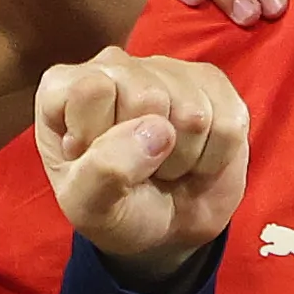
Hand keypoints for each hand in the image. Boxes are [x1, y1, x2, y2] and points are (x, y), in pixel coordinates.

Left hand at [33, 49, 247, 282]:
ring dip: (181, 158)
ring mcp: (167, 69)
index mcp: (64, 87)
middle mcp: (114, 65)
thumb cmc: (115, 209)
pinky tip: (193, 157)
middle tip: (136, 168)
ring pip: (192, 113)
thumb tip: (156, 131)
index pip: (91, 90)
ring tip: (162, 164)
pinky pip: (229, 124)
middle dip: (146, 152)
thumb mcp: (88, 207)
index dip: (99, 137)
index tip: (93, 161)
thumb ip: (102, 172)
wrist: (166, 227)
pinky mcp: (212, 83)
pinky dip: (213, 158)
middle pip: (147, 97)